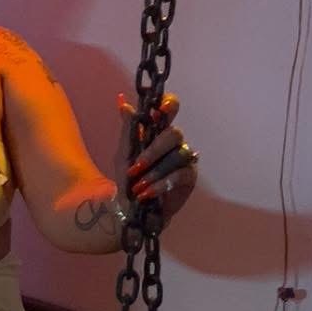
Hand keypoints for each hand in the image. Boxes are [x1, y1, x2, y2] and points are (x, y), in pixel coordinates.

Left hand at [117, 92, 198, 221]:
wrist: (132, 209)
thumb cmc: (129, 179)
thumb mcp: (123, 154)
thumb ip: (127, 129)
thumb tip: (122, 101)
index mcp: (157, 131)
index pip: (170, 110)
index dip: (170, 105)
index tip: (162, 108)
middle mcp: (173, 142)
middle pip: (174, 134)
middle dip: (154, 151)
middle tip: (136, 167)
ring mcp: (184, 158)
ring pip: (177, 156)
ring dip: (154, 172)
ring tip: (138, 186)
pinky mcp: (190, 177)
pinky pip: (180, 174)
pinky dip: (161, 184)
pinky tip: (147, 193)